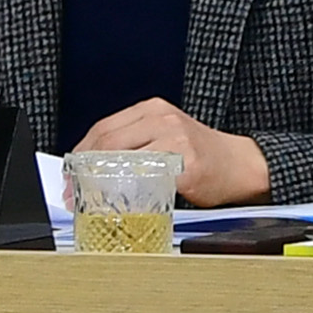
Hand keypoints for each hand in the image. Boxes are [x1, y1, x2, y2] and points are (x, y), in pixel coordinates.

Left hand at [76, 98, 268, 207]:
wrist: (242, 165)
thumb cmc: (201, 155)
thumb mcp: (166, 136)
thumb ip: (133, 143)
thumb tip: (89, 168)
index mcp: (153, 109)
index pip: (103, 128)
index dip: (80, 154)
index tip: (70, 175)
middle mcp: (163, 120)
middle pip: (108, 143)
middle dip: (84, 171)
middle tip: (75, 193)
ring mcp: (176, 141)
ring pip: (123, 161)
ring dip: (101, 184)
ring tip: (92, 201)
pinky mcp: (186, 165)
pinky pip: (147, 180)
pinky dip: (128, 193)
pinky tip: (121, 203)